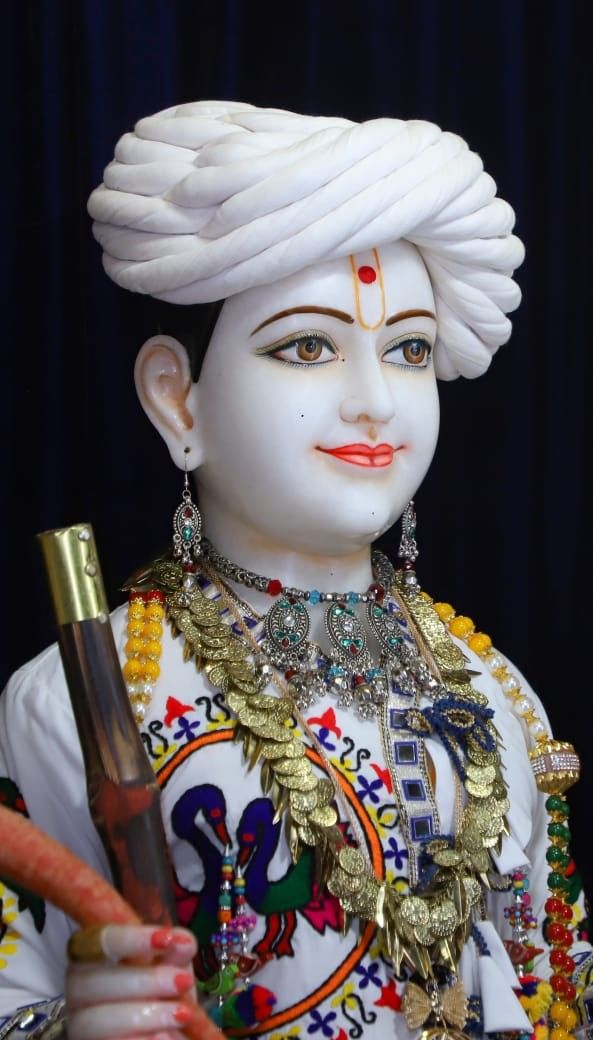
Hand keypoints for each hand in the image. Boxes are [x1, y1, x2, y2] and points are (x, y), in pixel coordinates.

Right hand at [66, 924, 200, 1039]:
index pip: (98, 940)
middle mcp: (77, 988)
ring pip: (98, 1019)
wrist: (163, 1032)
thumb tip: (182, 943)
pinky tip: (166, 1036)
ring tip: (183, 1014)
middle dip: (145, 980)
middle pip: (94, 980)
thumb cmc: (161, 992)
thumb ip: (174, 952)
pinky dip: (140, 1039)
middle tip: (184, 981)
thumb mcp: (171, 967)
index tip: (166, 939)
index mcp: (91, 956)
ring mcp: (79, 1024)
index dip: (131, 938)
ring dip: (146, 1015)